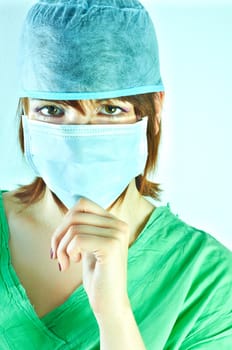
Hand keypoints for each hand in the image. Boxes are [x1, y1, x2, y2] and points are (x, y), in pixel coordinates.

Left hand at [51, 198, 130, 317]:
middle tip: (56, 255)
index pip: (82, 203)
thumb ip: (84, 226)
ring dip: (62, 248)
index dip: (65, 220)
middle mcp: (119, 224)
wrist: (109, 303)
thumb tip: (68, 209)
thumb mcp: (89, 245)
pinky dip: (68, 253)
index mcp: (115, 221)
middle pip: (75, 214)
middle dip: (58, 235)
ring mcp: (118, 234)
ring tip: (65, 263)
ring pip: (74, 228)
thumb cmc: (97, 275)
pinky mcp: (112, 246)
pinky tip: (72, 265)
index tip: (59, 242)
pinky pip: (78, 239)